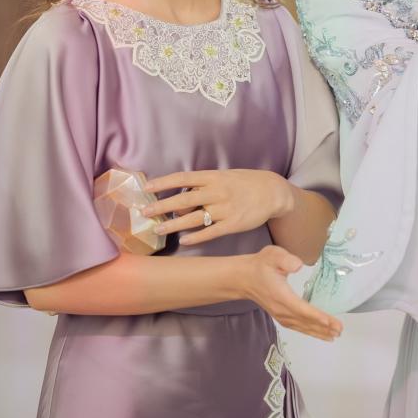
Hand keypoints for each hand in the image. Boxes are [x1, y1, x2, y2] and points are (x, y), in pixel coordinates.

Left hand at [143, 169, 293, 244]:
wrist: (273, 191)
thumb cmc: (245, 183)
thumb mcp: (224, 176)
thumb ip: (202, 186)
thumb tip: (179, 198)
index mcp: (213, 177)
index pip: (183, 178)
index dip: (164, 183)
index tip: (147, 188)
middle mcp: (217, 192)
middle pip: (184, 200)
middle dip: (162, 206)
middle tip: (144, 213)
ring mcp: (225, 209)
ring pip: (195, 218)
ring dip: (174, 224)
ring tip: (158, 230)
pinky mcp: (233, 224)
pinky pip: (211, 232)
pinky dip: (197, 236)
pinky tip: (184, 241)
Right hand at [241, 246, 342, 341]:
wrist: (244, 277)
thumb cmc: (260, 265)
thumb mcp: (272, 255)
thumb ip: (285, 259)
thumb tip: (298, 265)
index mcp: (281, 295)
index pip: (300, 308)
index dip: (316, 316)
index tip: (329, 321)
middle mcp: (281, 309)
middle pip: (304, 321)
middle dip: (322, 327)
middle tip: (339, 330)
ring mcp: (280, 315)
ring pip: (301, 327)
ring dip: (318, 332)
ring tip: (334, 335)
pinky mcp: (280, 316)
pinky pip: (297, 327)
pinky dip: (309, 331)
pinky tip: (320, 334)